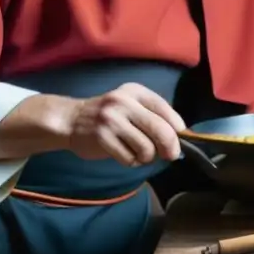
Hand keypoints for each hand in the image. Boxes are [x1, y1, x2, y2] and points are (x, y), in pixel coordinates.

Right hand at [65, 82, 186, 166]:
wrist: (72, 119)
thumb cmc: (110, 115)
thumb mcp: (132, 105)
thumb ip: (154, 116)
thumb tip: (181, 137)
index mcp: (136, 92)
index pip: (165, 110)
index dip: (177, 129)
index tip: (180, 140)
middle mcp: (124, 102)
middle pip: (160, 130)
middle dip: (170, 147)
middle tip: (170, 155)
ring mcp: (112, 120)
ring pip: (146, 148)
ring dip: (147, 157)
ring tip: (138, 152)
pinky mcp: (102, 138)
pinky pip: (129, 158)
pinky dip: (131, 161)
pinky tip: (124, 154)